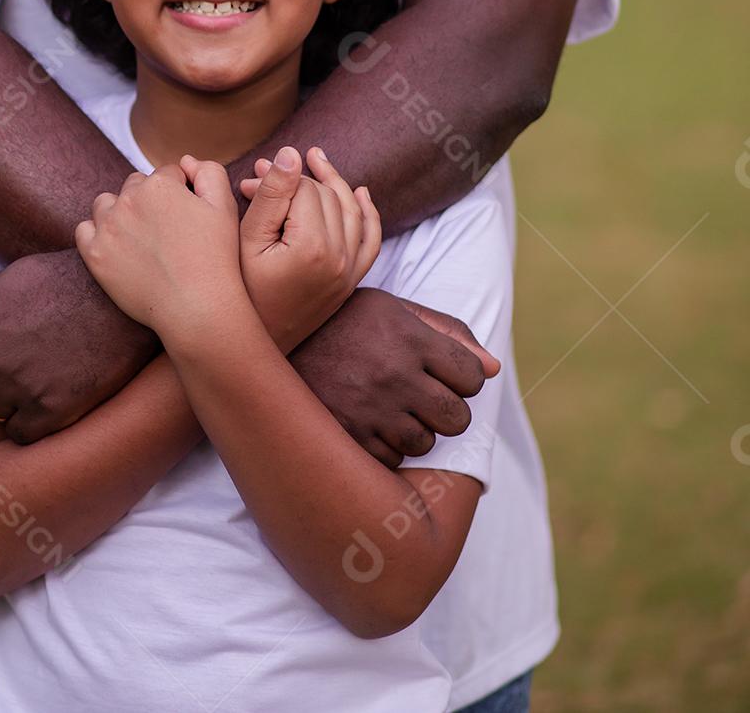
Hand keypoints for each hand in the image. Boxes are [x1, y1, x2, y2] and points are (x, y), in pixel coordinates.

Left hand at [0, 249, 158, 444]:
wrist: (120, 300)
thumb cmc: (72, 279)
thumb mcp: (17, 274)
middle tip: (15, 375)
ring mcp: (15, 387)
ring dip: (11, 403)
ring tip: (39, 386)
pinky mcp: (46, 411)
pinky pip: (20, 433)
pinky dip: (32, 424)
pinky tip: (50, 405)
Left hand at [74, 160, 242, 339]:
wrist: (197, 308)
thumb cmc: (215, 257)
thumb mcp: (224, 206)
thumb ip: (208, 172)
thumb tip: (185, 161)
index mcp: (159, 184)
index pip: (166, 174)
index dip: (179, 193)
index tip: (186, 217)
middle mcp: (129, 199)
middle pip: (135, 186)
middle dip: (148, 201)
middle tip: (165, 231)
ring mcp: (108, 227)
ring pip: (106, 203)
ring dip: (119, 212)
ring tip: (139, 237)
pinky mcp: (94, 254)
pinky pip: (84, 230)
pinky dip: (96, 234)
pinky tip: (115, 246)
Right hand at [236, 145, 380, 351]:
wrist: (253, 342)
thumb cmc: (241, 289)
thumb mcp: (248, 239)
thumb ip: (271, 193)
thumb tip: (291, 153)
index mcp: (313, 246)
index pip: (304, 188)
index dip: (276, 176)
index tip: (251, 176)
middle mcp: (340, 259)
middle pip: (327, 196)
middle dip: (297, 180)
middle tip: (262, 175)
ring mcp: (349, 272)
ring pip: (352, 211)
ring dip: (334, 184)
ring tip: (316, 160)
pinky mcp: (351, 282)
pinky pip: (371, 240)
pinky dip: (369, 214)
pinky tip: (360, 194)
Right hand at [290, 288, 500, 467]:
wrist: (274, 336)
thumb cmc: (344, 320)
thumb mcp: (392, 309)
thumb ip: (446, 331)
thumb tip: (493, 368)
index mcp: (409, 337)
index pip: (473, 376)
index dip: (465, 378)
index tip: (446, 375)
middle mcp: (394, 374)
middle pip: (457, 417)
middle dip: (447, 411)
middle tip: (424, 398)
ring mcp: (370, 408)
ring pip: (425, 443)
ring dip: (416, 431)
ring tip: (392, 409)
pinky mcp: (348, 435)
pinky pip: (391, 459)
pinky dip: (386, 447)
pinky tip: (369, 423)